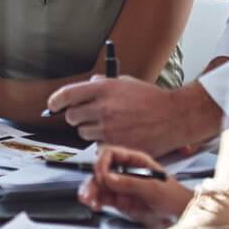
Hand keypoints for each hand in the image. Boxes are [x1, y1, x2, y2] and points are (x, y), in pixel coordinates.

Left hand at [46, 75, 211, 154]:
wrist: (175, 116)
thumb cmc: (152, 99)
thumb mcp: (125, 82)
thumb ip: (103, 84)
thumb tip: (87, 85)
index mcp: (104, 89)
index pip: (67, 95)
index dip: (55, 101)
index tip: (53, 105)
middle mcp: (103, 108)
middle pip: (72, 117)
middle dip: (77, 117)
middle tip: (89, 116)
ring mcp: (109, 128)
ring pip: (83, 133)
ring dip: (91, 131)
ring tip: (109, 126)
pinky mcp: (116, 145)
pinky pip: (98, 147)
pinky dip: (104, 144)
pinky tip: (118, 136)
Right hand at [78, 145, 192, 224]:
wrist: (181, 215)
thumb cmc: (174, 196)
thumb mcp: (153, 187)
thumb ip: (130, 182)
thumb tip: (109, 177)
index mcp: (135, 161)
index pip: (111, 154)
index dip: (102, 162)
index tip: (101, 175)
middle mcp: (125, 171)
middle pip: (101, 170)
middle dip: (93, 180)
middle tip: (89, 192)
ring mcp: (122, 186)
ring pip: (100, 185)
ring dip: (91, 192)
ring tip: (89, 200)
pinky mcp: (120, 201)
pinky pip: (103, 198)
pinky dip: (96, 201)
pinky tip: (94, 205)